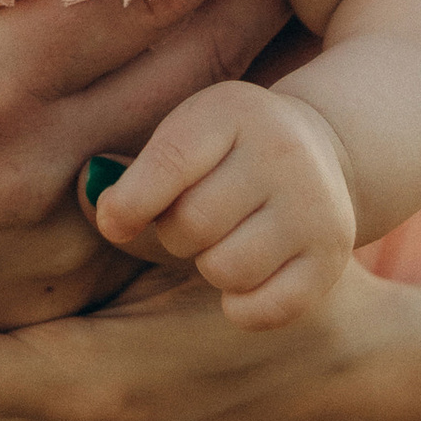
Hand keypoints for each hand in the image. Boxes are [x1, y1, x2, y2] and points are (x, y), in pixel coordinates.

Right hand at [0, 0, 293, 371]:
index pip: (128, 8)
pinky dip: (188, 176)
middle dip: (247, 11)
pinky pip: (148, 232)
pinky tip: (214, 141)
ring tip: (276, 30)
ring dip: (232, 97)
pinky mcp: (37, 307)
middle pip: (187, 81)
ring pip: (181, 159)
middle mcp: (29, 175)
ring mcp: (42, 251)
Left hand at [90, 80, 356, 326]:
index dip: (129, 203)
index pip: (169, 163)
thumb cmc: (224, 153)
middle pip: (191, 224)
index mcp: (234, 111)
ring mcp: (315, 206)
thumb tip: (89, 201)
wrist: (321, 151)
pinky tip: (245, 278)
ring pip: (226, 269)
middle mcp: (284, 153)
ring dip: (209, 267)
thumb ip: (131, 175)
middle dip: (175, 234)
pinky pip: (265, 309)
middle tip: (190, 223)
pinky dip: (241, 306)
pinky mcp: (332, 257)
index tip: (115, 221)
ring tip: (221, 243)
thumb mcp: (182, 139)